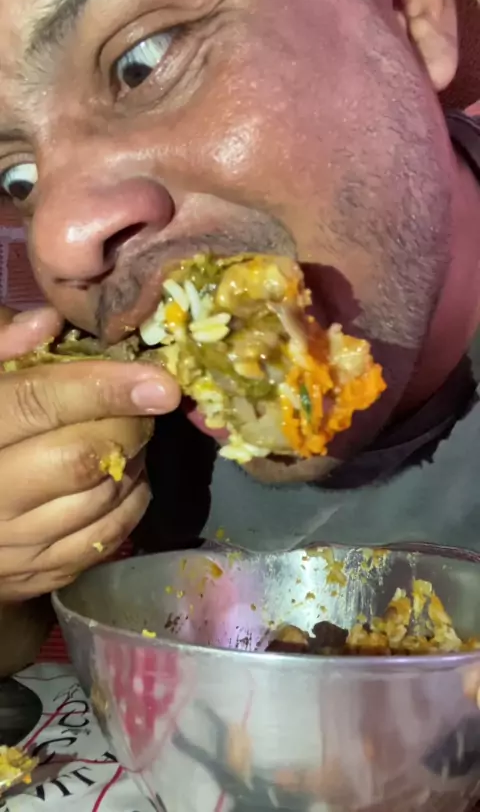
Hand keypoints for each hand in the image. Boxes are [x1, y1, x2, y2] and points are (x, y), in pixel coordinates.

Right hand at [0, 306, 179, 599]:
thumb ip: (1, 349)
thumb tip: (50, 322)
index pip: (38, 404)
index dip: (103, 388)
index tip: (160, 380)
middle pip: (80, 459)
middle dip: (129, 425)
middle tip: (146, 403)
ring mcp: (15, 546)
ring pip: (102, 501)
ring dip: (136, 461)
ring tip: (133, 433)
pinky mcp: (42, 575)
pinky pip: (108, 537)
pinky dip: (132, 501)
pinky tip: (127, 473)